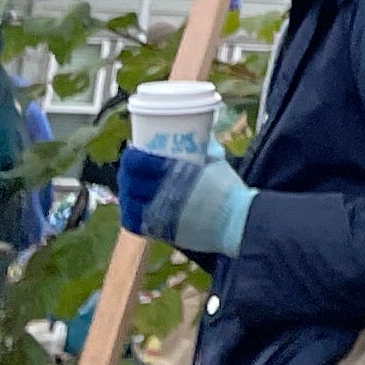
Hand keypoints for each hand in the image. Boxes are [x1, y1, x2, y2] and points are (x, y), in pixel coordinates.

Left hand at [114, 147, 253, 254]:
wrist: (237, 222)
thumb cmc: (229, 189)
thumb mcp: (217, 160)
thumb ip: (204, 146)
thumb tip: (198, 133)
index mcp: (177, 174)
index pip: (140, 164)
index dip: (131, 157)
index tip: (134, 149)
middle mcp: (164, 194)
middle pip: (130, 183)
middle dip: (126, 172)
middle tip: (131, 166)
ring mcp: (161, 216)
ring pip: (129, 203)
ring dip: (127, 192)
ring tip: (131, 185)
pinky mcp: (161, 232)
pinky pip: (135, 224)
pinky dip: (131, 213)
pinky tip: (134, 206)